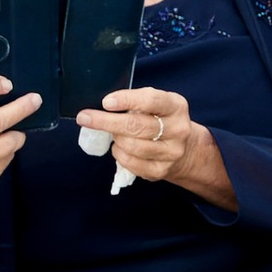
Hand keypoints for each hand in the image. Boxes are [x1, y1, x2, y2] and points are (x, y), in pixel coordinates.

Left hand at [77, 84, 236, 209]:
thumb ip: (137, 101)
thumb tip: (103, 106)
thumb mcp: (157, 104)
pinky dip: (119, 154)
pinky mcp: (161, 171)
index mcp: (176, 107)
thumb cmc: (162, 120)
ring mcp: (171, 152)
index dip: (126, 100)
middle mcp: (178, 129)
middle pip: (137, 126)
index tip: (105, 102)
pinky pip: (130, 163)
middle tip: (85, 117)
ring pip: (131, 146)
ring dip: (116, 139)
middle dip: (106, 121)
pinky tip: (120, 148)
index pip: (151, 101)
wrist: (186, 150)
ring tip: (114, 134)